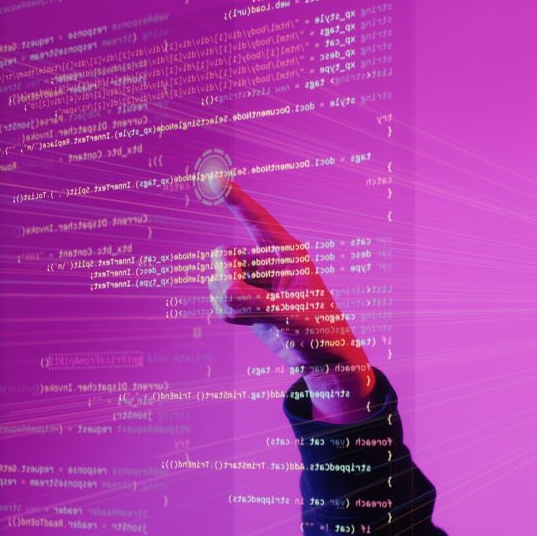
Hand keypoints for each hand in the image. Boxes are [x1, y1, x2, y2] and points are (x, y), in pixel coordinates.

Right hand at [208, 181, 376, 417]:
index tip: (213, 176)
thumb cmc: (320, 330)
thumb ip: (255, 303)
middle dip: (225, 280)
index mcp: (286, 253)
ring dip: (226, 302)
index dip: (235, 198)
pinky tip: (248, 322)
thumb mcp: (291, 315)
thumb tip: (223, 293)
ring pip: (217, 281)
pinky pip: (218, 300)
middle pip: (223, 257)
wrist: (323, 359)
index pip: (256, 219)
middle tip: (245, 302)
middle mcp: (267, 262)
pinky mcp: (245, 301)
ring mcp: (254, 282)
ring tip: (254, 318)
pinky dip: (226, 313)